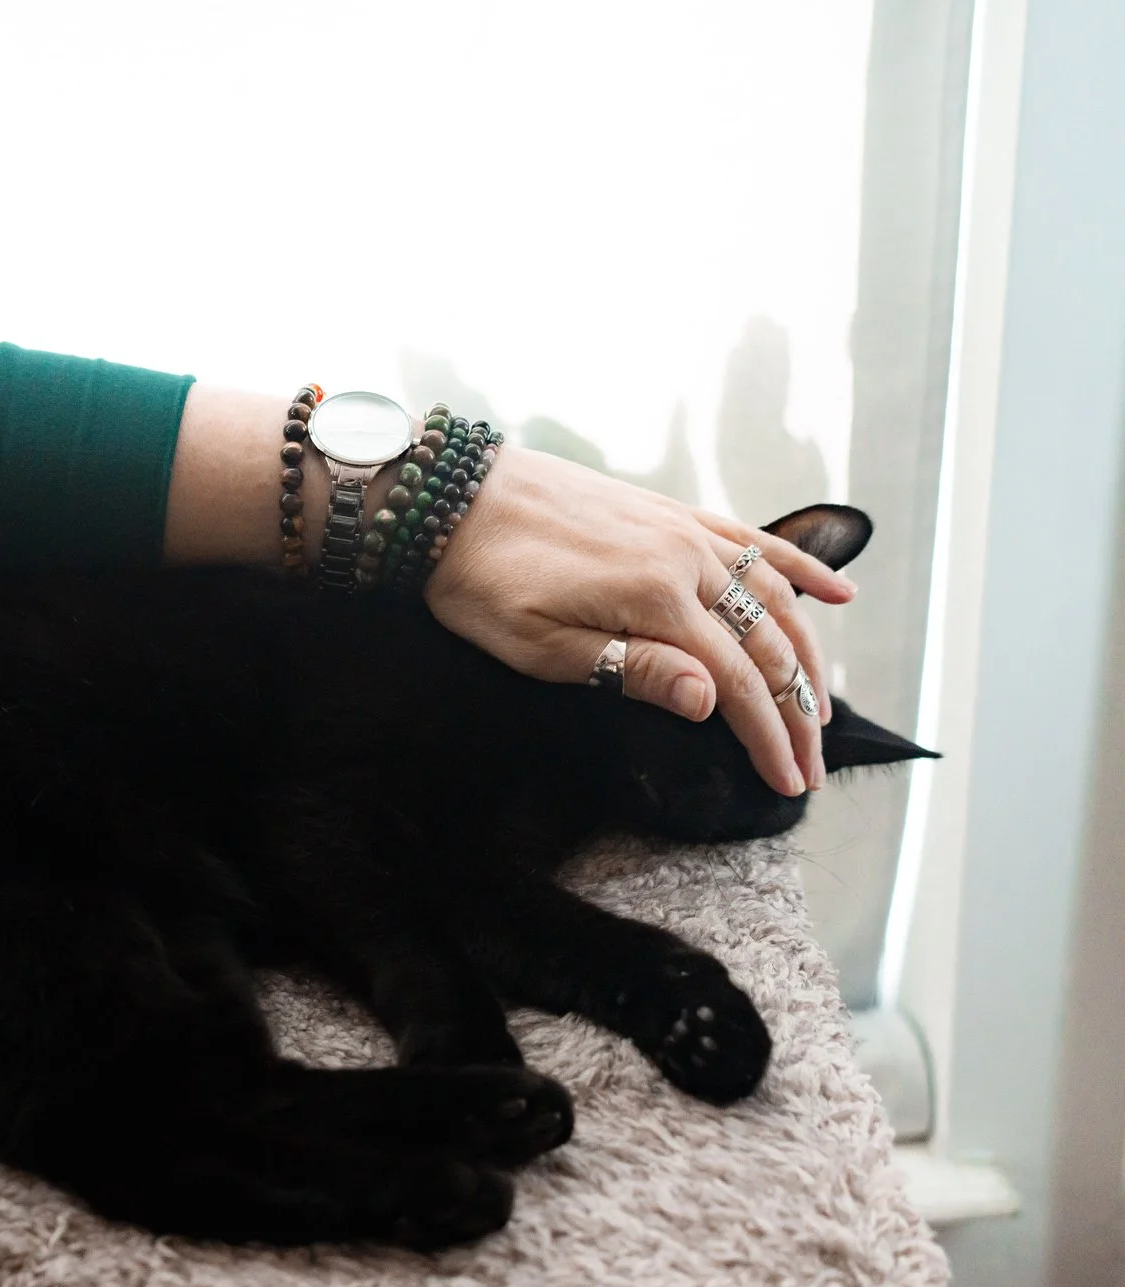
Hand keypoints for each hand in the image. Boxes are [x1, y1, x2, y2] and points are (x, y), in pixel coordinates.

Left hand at [423, 445, 855, 795]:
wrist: (450, 499)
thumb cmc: (482, 584)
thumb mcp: (540, 647)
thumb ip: (631, 670)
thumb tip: (713, 700)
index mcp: (656, 601)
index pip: (736, 685)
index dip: (768, 739)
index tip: (787, 785)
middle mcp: (686, 560)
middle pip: (767, 646)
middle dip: (797, 714)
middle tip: (810, 770)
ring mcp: (683, 531)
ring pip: (773, 598)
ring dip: (808, 656)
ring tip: (821, 709)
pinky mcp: (670, 513)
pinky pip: (752, 540)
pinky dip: (801, 569)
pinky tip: (840, 594)